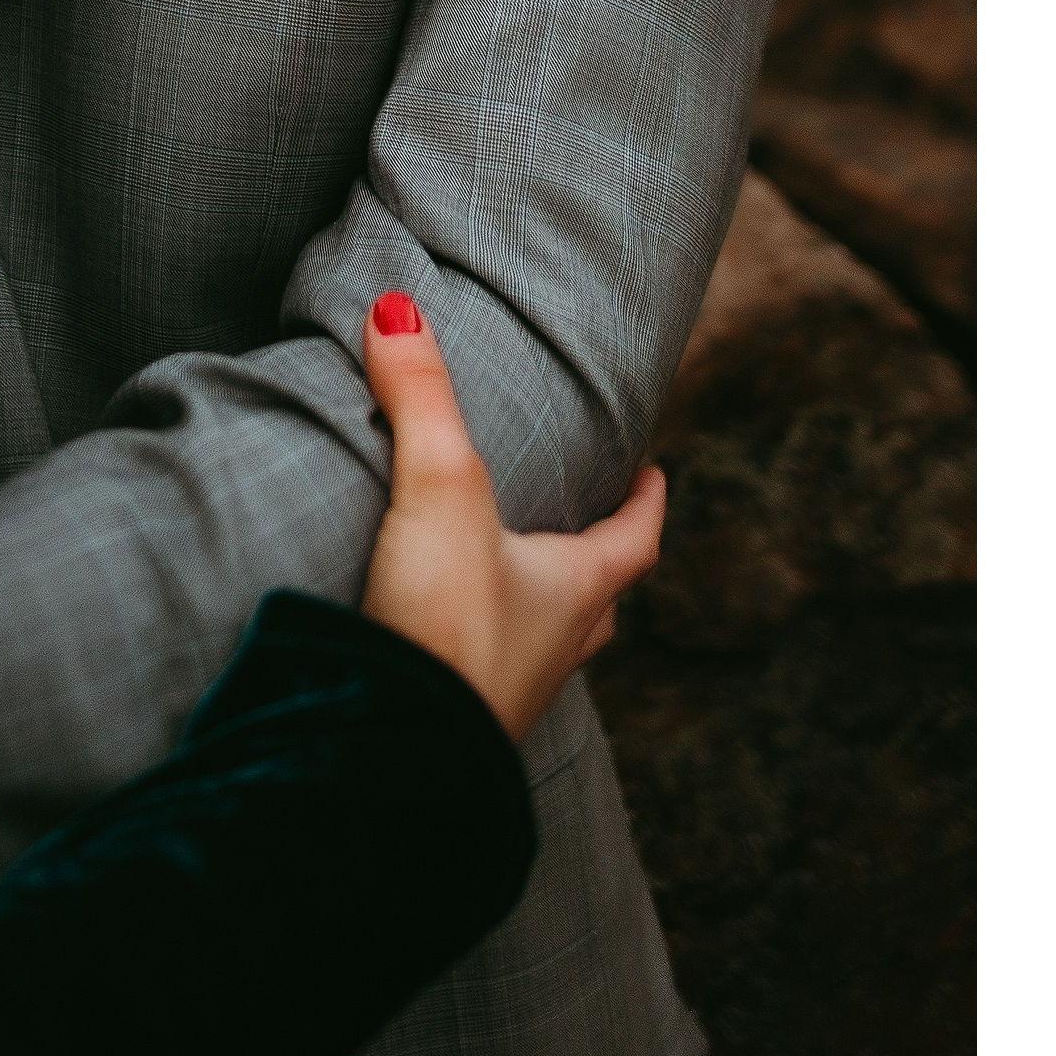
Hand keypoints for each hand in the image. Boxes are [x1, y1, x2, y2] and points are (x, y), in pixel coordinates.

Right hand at [356, 291, 665, 742]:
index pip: (636, 539)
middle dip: (598, 558)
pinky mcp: (458, 716)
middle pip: (600, 598)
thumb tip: (399, 308)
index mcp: (576, 588)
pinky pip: (487, 669)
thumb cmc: (446, 623)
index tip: (657, 470)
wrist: (397, 747)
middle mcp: (557, 644)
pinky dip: (480, 644)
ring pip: (548, 641)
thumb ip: (420, 397)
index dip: (648, 501)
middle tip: (589, 522)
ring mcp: (509, 688)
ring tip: (513, 577)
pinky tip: (444, 634)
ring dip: (540, 607)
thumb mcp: (439, 489)